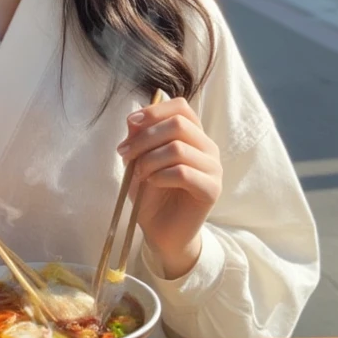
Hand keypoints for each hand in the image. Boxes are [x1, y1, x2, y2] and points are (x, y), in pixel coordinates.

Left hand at [117, 98, 221, 279]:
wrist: (161, 230)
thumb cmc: (151, 192)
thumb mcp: (138, 159)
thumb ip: (138, 137)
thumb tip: (134, 118)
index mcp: (192, 135)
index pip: (181, 106)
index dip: (154, 111)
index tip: (130, 124)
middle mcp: (207, 147)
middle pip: (178, 124)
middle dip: (144, 137)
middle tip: (124, 154)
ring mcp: (213, 168)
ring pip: (178, 148)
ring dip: (149, 159)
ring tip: (138, 174)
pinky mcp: (212, 189)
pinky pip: (183, 173)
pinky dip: (160, 175)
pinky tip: (152, 183)